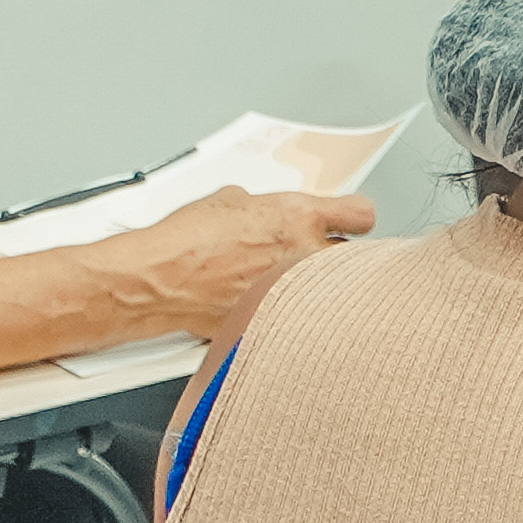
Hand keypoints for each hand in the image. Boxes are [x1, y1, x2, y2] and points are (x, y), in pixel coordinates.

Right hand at [103, 186, 373, 331]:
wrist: (163, 280)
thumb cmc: (187, 241)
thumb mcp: (229, 202)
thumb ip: (263, 208)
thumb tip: (263, 213)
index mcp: (301, 217)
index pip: (360, 214)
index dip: (352, 218)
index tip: (346, 221)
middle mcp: (306, 256)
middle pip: (351, 257)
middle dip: (332, 255)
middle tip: (308, 254)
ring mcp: (295, 293)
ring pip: (327, 291)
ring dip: (312, 287)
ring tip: (285, 284)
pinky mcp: (277, 319)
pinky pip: (297, 316)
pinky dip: (286, 312)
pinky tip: (265, 306)